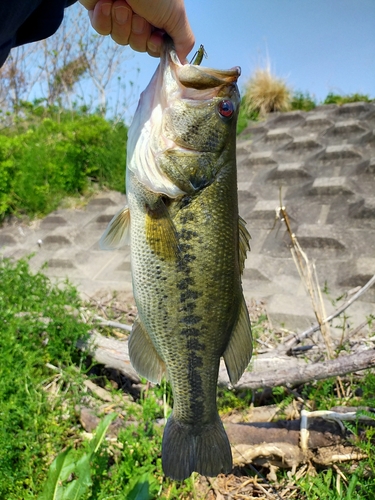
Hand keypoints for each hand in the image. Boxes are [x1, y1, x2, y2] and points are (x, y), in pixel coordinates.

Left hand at [78, 0, 194, 58]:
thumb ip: (184, 40)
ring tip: (122, 3)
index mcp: (160, 16)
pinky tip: (106, 3)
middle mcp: (142, 15)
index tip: (155, 38)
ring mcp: (120, 13)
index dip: (154, 46)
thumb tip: (182, 61)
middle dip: (138, 32)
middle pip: (138, 45)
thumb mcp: (177, 15)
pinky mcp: (101, 10)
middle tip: (139, 14)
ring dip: (122, 22)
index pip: (156, 47)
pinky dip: (105, 18)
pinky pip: (102, 29)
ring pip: (120, 39)